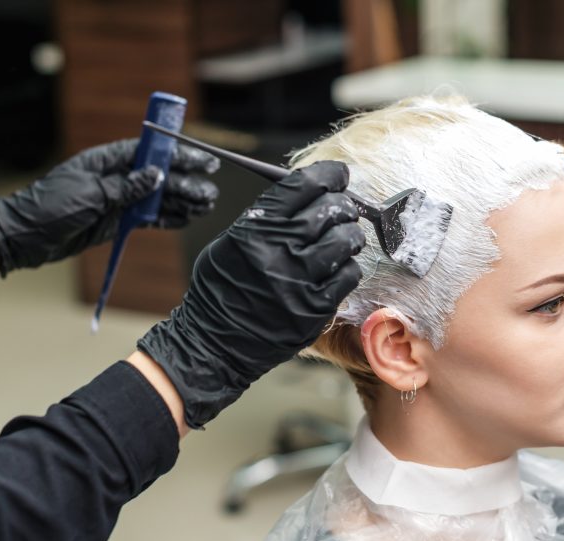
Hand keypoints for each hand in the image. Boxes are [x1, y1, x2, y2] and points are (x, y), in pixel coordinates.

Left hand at [0, 139, 218, 276]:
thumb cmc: (49, 207)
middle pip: (160, 177)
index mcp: (107, 161)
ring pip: (159, 198)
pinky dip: (170, 218)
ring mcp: (120, 199)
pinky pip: (150, 217)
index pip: (149, 152)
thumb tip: (157, 176)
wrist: (26, 237)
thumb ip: (126, 186)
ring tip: (205, 206)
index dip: (177, 154)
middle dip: (187, 182)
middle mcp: (117, 177)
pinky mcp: (119, 220)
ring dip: (183, 201)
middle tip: (210, 191)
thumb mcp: (89, 193)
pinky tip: (188, 218)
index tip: (202, 158)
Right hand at [137, 161, 365, 427]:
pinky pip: (349, 275)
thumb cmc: (221, 290)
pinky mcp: (315, 309)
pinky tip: (338, 268)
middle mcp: (279, 252)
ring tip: (343, 239)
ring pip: (346, 240)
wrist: (213, 344)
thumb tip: (305, 194)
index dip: (328, 174)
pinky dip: (348, 267)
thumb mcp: (231, 242)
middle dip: (343, 204)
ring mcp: (300, 282)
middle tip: (343, 209)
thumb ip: (267, 219)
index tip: (338, 174)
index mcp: (255, 230)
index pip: (302, 186)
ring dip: (350, 235)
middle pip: (330, 210)